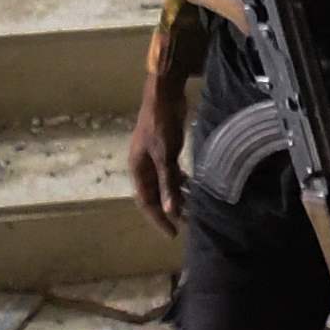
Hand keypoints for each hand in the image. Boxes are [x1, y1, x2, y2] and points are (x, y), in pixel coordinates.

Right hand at [125, 93, 184, 226]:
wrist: (164, 95)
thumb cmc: (161, 124)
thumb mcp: (165, 156)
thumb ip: (168, 183)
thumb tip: (170, 211)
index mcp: (137, 169)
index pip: (146, 202)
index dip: (158, 219)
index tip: (173, 233)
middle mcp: (143, 166)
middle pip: (155, 195)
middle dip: (169, 210)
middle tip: (186, 225)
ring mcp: (154, 157)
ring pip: (164, 184)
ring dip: (176, 196)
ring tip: (192, 209)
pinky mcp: (165, 149)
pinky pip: (171, 172)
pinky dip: (180, 182)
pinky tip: (192, 187)